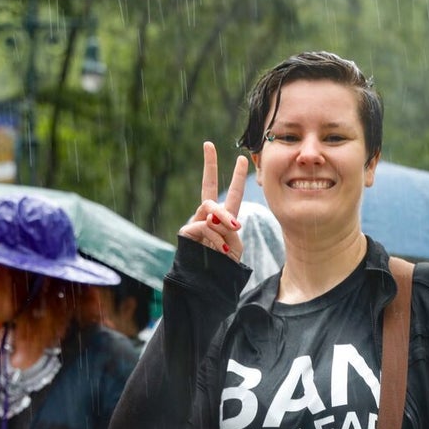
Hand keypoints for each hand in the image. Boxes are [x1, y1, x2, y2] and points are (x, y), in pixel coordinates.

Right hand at [179, 141, 247, 260]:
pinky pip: (204, 226)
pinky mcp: (186, 232)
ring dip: (223, 219)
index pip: (232, 194)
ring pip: (210, 208)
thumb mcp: (235, 246)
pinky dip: (214, 236)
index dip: (237, 177)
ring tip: (232, 232)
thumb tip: (213, 216)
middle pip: (207, 186)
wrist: (208, 284)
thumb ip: (228, 228)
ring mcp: (195, 223)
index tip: (242, 158)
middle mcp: (208, 217)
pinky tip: (220, 248)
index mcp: (224, 219)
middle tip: (208, 144)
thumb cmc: (224, 267)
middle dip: (209, 164)